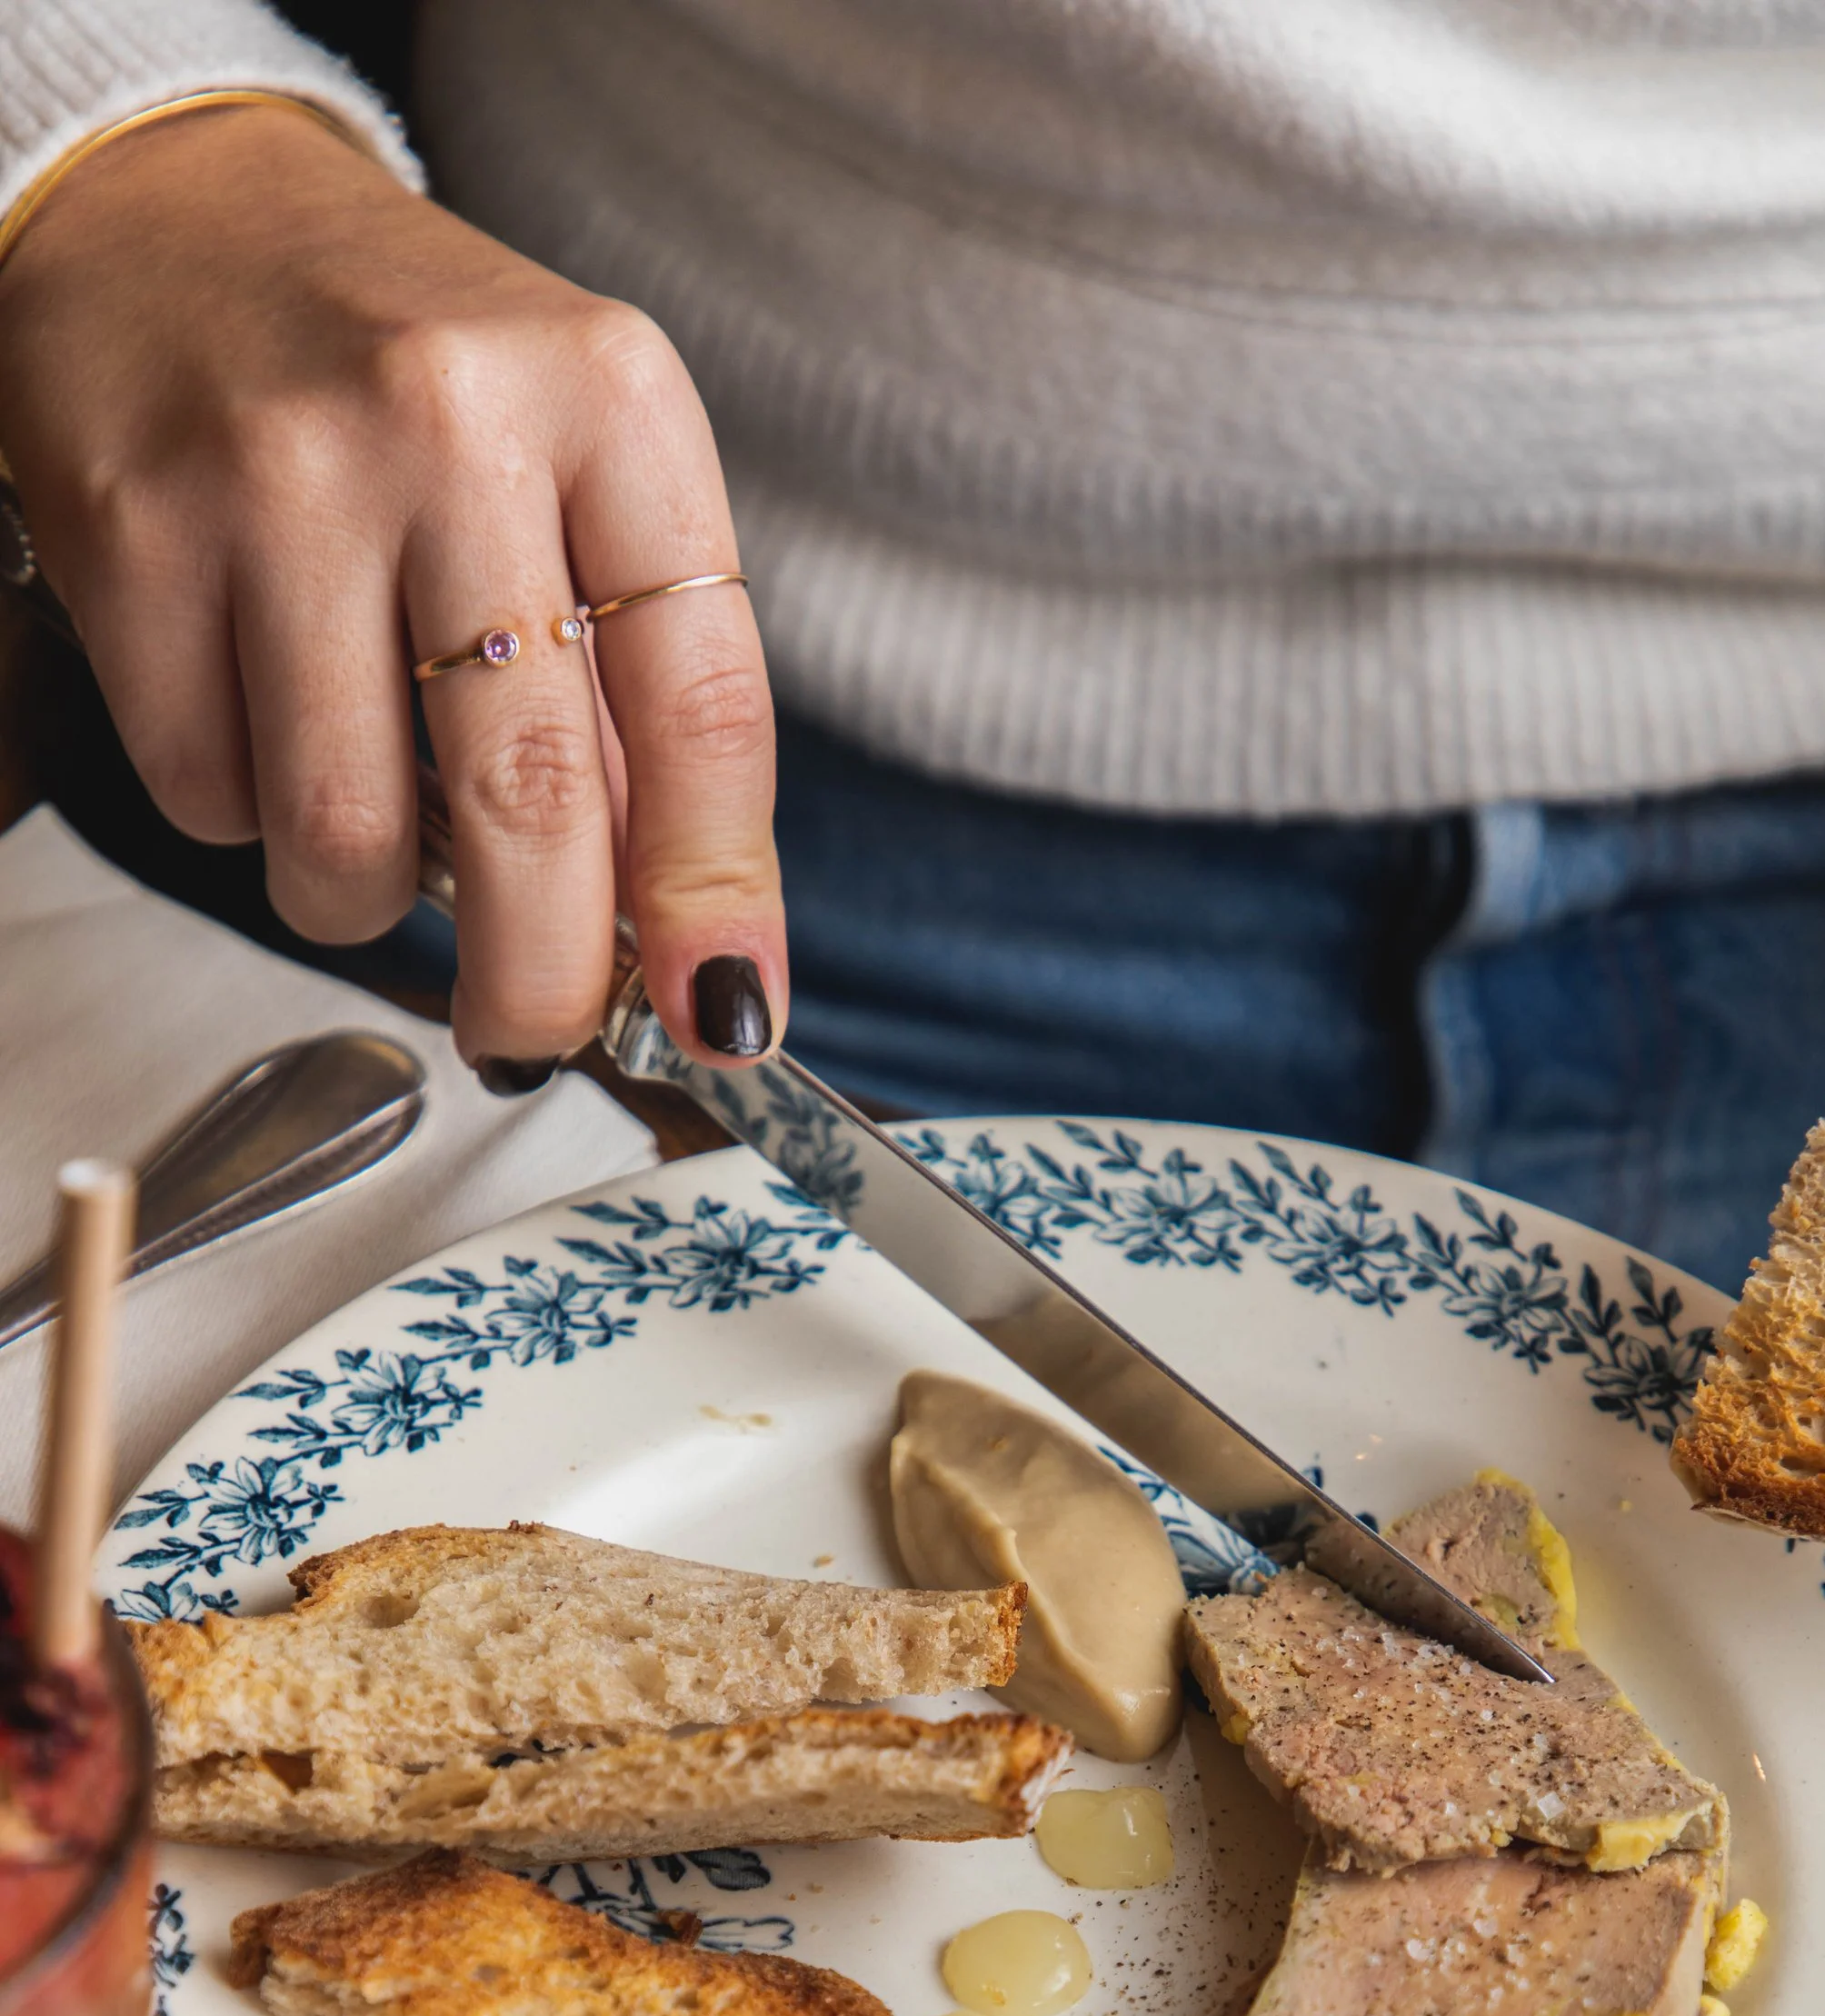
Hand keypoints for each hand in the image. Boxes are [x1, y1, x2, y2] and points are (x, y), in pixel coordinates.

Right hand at [0, 102, 784, 1079]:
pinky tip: (255, 714)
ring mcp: (280, 472)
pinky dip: (242, 810)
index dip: (716, 897)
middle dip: (540, 977)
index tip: (725, 1014)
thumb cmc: (404, 375)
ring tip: (363, 829)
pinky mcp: (135, 527)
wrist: (174, 209)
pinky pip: (207, 791)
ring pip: (343, 834)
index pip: (703, 707)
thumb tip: (675, 942)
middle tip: (530, 1033)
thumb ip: (629, 692)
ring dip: (359, 898)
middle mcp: (451, 419)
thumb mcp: (573, 472)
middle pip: (526, 800)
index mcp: (609, 399)